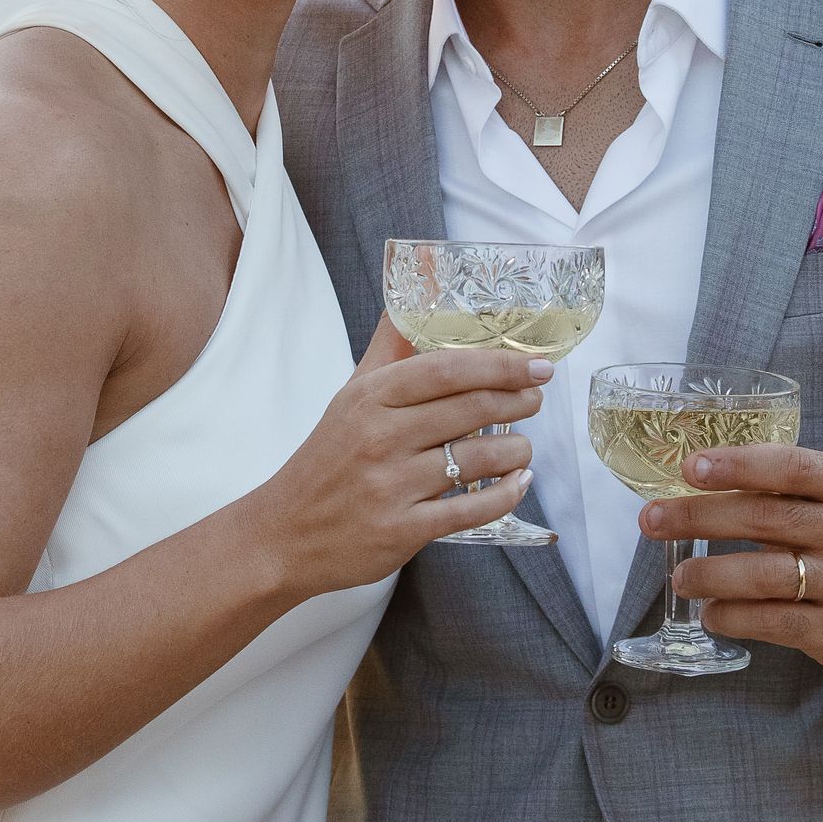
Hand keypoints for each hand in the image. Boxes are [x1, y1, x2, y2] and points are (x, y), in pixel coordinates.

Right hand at [259, 315, 545, 593]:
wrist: (286, 533)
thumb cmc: (327, 459)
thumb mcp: (350, 397)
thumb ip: (391, 349)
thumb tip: (418, 288)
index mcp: (369, 398)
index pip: (448, 369)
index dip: (501, 365)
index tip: (536, 365)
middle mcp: (380, 437)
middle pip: (471, 409)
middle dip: (518, 401)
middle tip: (536, 398)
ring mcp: (392, 486)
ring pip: (479, 459)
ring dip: (517, 450)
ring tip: (523, 446)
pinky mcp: (403, 531)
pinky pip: (473, 510)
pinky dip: (507, 494)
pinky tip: (519, 482)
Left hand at [637, 444, 822, 673]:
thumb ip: (784, 486)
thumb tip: (696, 478)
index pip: (792, 467)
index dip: (739, 465)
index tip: (689, 468)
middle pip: (766, 518)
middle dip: (700, 517)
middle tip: (652, 520)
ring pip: (767, 575)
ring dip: (710, 574)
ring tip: (679, 576)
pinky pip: (774, 623)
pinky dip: (733, 617)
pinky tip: (710, 613)